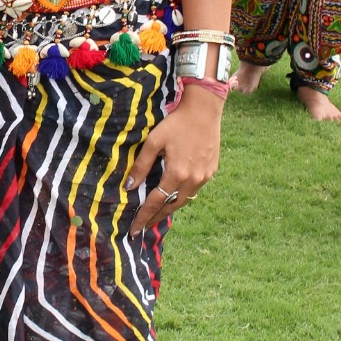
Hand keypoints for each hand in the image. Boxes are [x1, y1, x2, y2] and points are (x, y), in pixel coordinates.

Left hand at [125, 84, 221, 235]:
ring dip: (170, 208)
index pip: (156, 203)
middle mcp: (192, 180)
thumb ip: (141, 166)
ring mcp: (204, 177)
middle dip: (156, 218)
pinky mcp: (211, 171)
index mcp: (176, 174)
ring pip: (184, 200)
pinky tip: (174, 195)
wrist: (204, 110)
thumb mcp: (154, 141)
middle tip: (143, 227)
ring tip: (157, 214)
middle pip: (171, 207)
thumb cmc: (176, 123)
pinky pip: (194, 190)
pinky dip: (182, 196)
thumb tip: (129, 187)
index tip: (133, 230)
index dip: (144, 217)